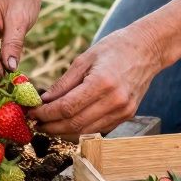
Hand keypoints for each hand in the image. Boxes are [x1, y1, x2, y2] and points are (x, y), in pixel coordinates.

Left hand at [30, 25, 165, 135]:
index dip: (46, 114)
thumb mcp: (84, 59)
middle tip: (35, 123)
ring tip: (48, 125)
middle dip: (51, 126)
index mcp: (102, 83)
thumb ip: (63, 83)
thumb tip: (44, 100)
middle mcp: (114, 101)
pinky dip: (80, 130)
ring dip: (63, 132)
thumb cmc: (115, 48)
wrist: (148, 49)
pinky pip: (98, 129)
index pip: (67, 108)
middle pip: (75, 124)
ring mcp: (123, 111)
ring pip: (86, 132)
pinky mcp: (127, 115)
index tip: (32, 113)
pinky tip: (67, 124)